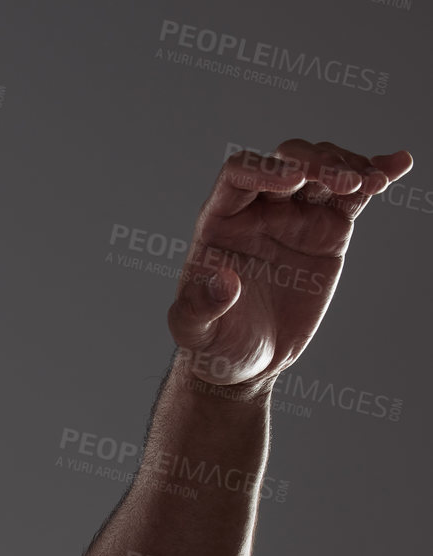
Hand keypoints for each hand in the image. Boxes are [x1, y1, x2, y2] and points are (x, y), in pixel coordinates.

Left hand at [167, 140, 412, 393]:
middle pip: (287, 160)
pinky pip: (353, 196)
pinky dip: (376, 175)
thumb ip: (199, 307)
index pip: (239, 175)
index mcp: (219, 222)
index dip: (265, 169)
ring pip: (323, 170)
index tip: (294, 181)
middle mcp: (258, 210)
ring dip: (349, 166)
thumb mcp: (195, 331)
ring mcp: (296, 216)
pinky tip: (399, 164)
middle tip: (346, 182)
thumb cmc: (214, 342)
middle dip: (317, 163)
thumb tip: (223, 282)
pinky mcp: (327, 231)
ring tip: (372, 182)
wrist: (249, 358)